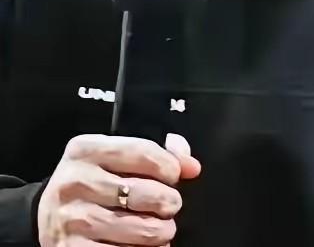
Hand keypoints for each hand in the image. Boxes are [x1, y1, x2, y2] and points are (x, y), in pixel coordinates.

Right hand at [37, 133, 200, 246]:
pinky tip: (145, 246)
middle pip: (144, 193)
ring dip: (161, 232)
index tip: (174, 175)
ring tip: (162, 229)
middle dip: (168, 201)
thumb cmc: (92, 182)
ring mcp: (72, 219)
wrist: (48, 214)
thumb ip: (155, 153)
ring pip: (139, 229)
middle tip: (170, 205)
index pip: (143, 152)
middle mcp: (76, 182)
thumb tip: (191, 166)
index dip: (169, 166)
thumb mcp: (114, 156)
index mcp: (86, 149)